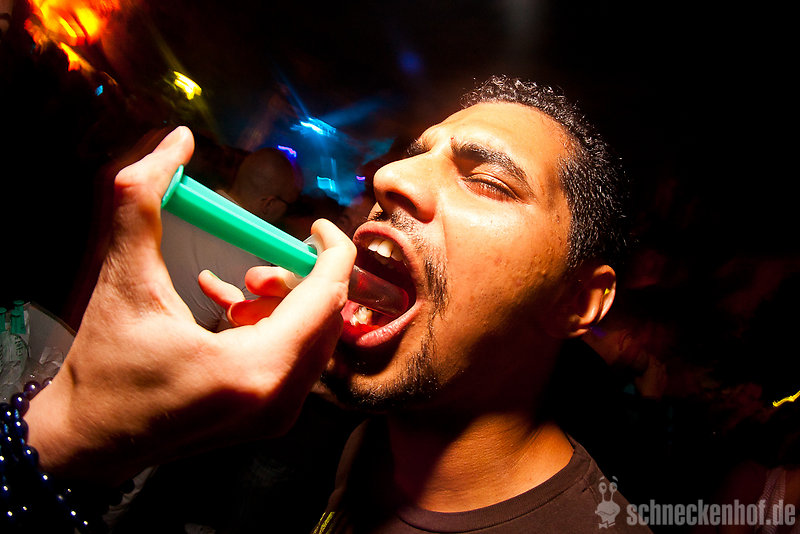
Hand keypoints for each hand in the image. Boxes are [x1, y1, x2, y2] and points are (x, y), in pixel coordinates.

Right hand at [24, 127, 355, 485]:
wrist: (83, 440)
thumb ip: (140, 197)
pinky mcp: (267, 418)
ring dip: (282, 303)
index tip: (316, 225)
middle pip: (326, 317)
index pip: (328, 295)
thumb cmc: (102, 364)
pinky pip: (294, 360)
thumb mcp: (121, 276)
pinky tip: (228, 310)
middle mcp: (279, 400)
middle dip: (296, 279)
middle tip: (251, 268)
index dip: (332, 250)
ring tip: (233, 292)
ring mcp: (277, 415)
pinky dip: (272, 327)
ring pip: (313, 339)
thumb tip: (177, 140)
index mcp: (256, 369)